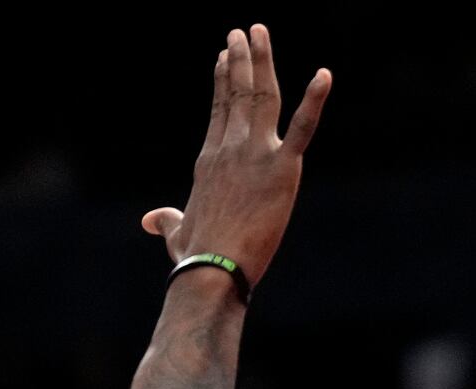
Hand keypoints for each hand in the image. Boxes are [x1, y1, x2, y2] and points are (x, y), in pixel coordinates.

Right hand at [140, 24, 329, 288]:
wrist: (210, 269)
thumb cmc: (194, 258)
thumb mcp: (177, 233)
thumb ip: (167, 220)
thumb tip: (149, 220)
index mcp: (209, 161)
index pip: (219, 111)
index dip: (222, 81)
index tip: (224, 56)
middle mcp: (230, 148)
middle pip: (238, 93)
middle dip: (241, 59)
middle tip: (243, 31)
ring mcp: (255, 154)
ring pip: (262, 96)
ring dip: (262, 61)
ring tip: (259, 32)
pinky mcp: (282, 168)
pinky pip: (302, 128)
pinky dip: (315, 100)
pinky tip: (325, 75)